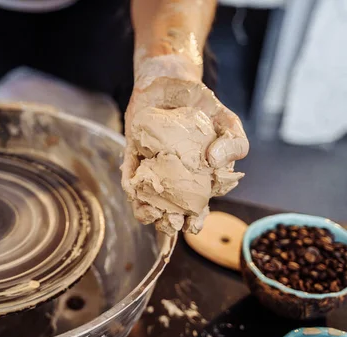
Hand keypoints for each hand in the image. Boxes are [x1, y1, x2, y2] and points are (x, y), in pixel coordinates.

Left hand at [122, 64, 248, 234]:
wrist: (172, 82)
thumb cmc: (203, 106)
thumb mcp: (228, 122)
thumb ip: (234, 143)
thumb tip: (214, 162)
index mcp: (200, 178)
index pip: (198, 206)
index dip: (195, 220)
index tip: (193, 226)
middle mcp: (174, 178)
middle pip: (171, 210)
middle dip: (170, 223)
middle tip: (172, 223)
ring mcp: (153, 169)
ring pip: (148, 199)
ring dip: (148, 212)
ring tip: (152, 215)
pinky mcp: (134, 156)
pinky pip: (130, 177)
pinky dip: (132, 187)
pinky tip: (135, 192)